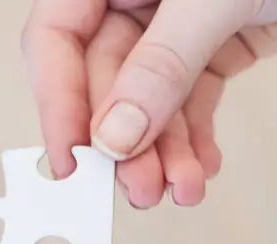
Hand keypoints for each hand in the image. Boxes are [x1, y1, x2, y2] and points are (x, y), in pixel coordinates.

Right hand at [23, 0, 276, 207]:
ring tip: (182, 190)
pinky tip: (202, 168)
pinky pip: (192, 100)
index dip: (57, 100)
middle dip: (126, 141)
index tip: (73, 160)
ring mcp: (176, 20)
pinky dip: (196, 138)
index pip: (57, 37)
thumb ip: (163, 63)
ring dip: (163, 152)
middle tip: (141, 190)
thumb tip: (115, 137)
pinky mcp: (219, 41)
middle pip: (105, 80)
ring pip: (149, 101)